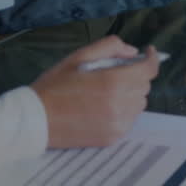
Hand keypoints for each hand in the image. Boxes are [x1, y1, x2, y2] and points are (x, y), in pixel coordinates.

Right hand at [31, 37, 159, 148]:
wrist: (34, 120)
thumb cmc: (55, 85)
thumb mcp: (78, 57)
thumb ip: (110, 47)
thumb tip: (133, 52)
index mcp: (115, 82)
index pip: (149, 69)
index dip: (152, 58)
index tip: (149, 52)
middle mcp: (122, 104)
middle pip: (144, 85)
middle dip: (135, 75)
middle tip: (115, 73)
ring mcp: (119, 123)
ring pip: (139, 104)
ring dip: (130, 94)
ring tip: (106, 92)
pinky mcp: (113, 138)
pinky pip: (129, 120)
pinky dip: (123, 111)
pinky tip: (102, 108)